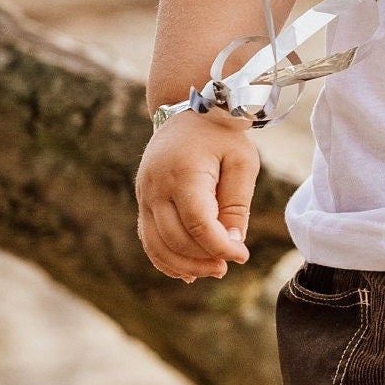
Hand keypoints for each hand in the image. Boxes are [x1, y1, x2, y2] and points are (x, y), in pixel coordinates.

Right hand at [136, 109, 259, 280]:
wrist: (189, 112)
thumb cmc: (222, 136)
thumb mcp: (242, 162)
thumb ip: (236, 203)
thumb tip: (233, 243)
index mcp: (183, 174)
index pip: (198, 223)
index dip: (220, 246)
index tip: (242, 256)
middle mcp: (156, 187)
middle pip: (175, 238)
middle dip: (204, 258)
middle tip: (230, 264)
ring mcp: (144, 195)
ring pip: (157, 244)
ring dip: (184, 264)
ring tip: (214, 269)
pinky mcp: (142, 202)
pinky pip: (148, 239)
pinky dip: (165, 259)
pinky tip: (188, 272)